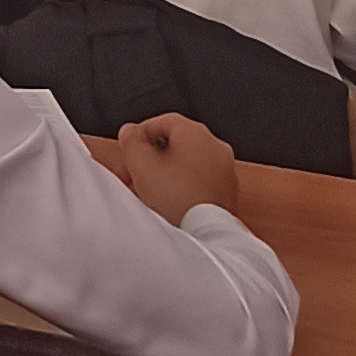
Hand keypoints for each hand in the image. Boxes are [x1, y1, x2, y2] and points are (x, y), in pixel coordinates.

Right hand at [112, 112, 241, 225]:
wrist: (204, 234)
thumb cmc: (177, 198)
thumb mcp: (140, 163)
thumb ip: (131, 140)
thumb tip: (130, 132)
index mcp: (196, 132)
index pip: (163, 120)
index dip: (140, 133)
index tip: (128, 146)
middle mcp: (215, 147)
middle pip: (175, 144)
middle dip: (150, 158)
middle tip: (133, 173)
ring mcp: (224, 171)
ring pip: (187, 165)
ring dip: (165, 174)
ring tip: (146, 192)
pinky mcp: (227, 194)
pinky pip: (198, 183)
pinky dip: (182, 188)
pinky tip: (166, 204)